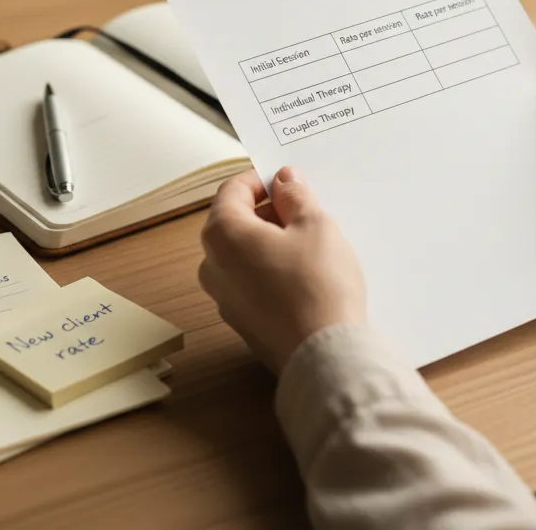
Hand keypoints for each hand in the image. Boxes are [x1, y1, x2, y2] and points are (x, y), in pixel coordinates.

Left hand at [198, 167, 365, 372]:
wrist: (323, 354)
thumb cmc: (318, 287)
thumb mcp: (314, 225)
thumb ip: (295, 196)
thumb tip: (284, 181)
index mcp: (222, 235)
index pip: (232, 190)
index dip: (262, 179)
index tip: (288, 181)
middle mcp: (213, 266)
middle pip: (235, 222)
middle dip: (268, 212)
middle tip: (305, 211)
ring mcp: (224, 298)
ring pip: (244, 255)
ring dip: (271, 242)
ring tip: (310, 245)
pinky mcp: (242, 322)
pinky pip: (252, 283)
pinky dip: (272, 271)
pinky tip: (306, 277)